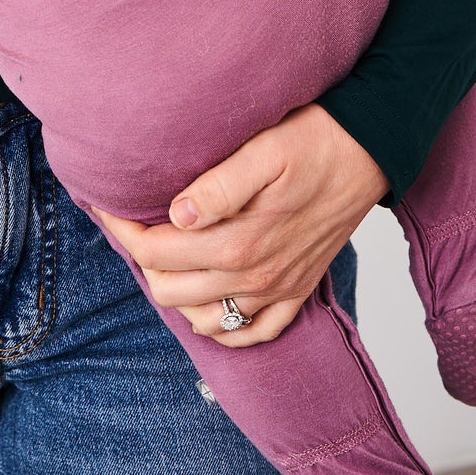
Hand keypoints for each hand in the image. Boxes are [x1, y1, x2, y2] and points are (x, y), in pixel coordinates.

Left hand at [94, 106, 389, 345]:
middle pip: (169, 291)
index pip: (157, 252)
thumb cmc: (315, 140)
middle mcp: (257, 277)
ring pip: (203, 320)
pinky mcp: (297, 293)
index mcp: (242, 242)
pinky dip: (221, 325)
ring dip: (175, 292)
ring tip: (163, 252)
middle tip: (131, 222)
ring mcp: (278, 291)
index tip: (105, 203)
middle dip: (141, 258)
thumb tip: (175, 215)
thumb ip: (218, 187)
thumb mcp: (265, 150)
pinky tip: (207, 296)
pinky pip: (251, 334)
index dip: (122, 230)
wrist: (370, 151)